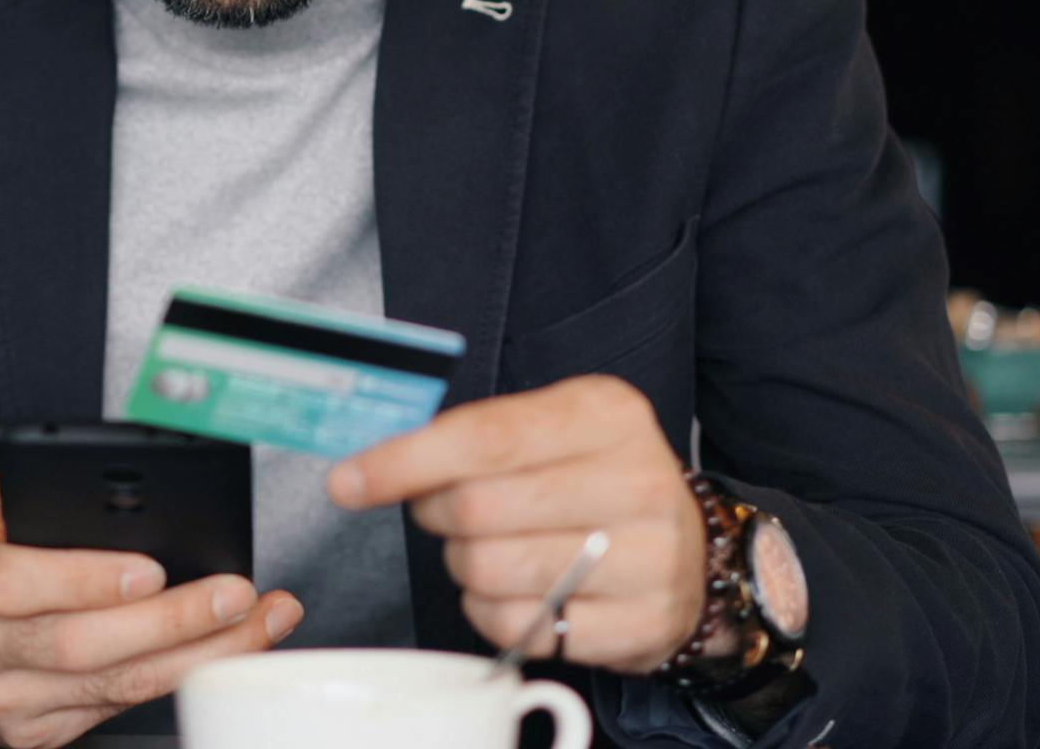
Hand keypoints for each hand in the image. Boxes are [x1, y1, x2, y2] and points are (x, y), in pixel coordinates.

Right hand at [0, 472, 303, 748]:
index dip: (86, 579)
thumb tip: (130, 481)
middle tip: (238, 592)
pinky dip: (171, 680)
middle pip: (79, 645)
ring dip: (194, 655)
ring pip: (109, 687)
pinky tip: (216, 653)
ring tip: (256, 622)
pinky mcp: (29, 736)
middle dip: (172, 622)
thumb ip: (38, 491)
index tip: (152, 566)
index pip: (14, 585)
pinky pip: (111, 710)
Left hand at [328, 375, 714, 674]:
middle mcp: (636, 481)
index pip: (483, 437)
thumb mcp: (552, 426)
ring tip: (489, 547)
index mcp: (607, 414)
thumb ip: (472, 432)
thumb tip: (371, 460)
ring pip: (489, 569)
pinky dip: (490, 610)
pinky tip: (516, 588)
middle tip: (445, 510)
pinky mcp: (637, 624)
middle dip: (436, 513)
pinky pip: (514, 626)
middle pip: (478, 508)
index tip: (348, 480)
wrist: (692, 552)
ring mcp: (647, 559)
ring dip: (463, 563)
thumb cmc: (596, 479)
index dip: (404, 462)